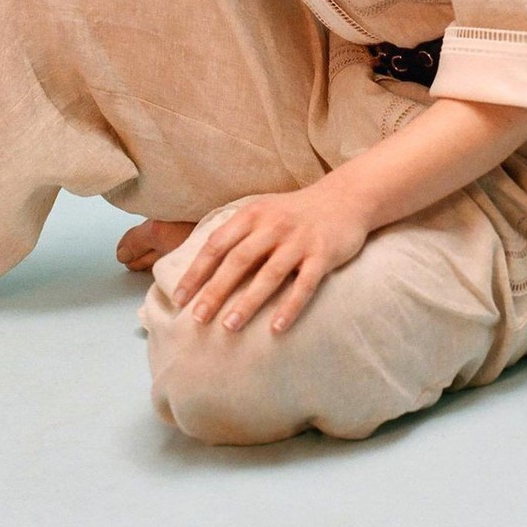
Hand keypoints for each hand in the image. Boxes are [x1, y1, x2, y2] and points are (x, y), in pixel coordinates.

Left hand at [170, 180, 369, 334]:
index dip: (197, 271)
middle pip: (239, 260)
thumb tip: (203, 268)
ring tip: (229, 326)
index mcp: (253, 214)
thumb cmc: (295, 213)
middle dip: (216, 290)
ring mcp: (299, 240)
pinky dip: (290, 306)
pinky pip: (305, 284)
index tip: (180, 297)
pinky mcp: (323, 254)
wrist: (346, 198)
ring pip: (270, 274)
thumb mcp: (263, 212)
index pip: (218, 244)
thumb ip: (238, 234)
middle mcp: (273, 225)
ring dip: (248, 301)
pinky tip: (277, 328)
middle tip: (198, 318)